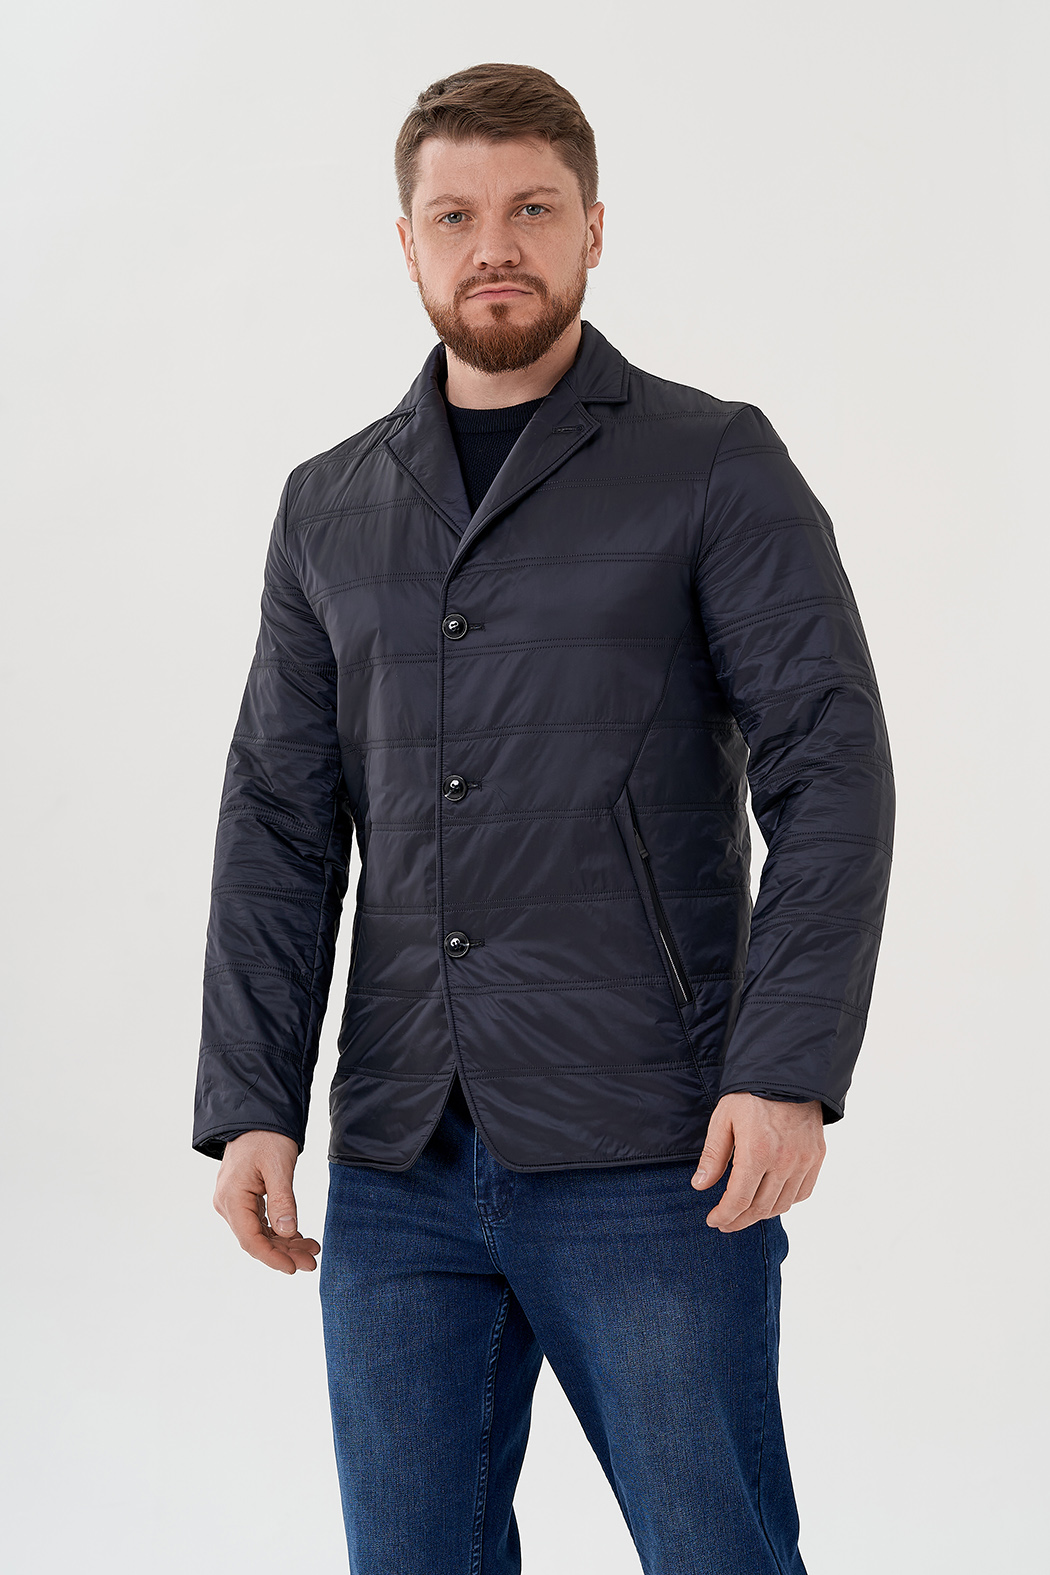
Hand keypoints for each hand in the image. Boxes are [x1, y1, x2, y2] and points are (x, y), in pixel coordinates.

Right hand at [212, 1131, 319, 1273]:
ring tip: (311, 1250)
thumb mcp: (278, 1166)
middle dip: (285, 1253)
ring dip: (285, 1244)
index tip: (294, 1268)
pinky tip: (299, 1237)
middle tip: (312, 1261)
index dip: (273, 1257)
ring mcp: (234, 1202)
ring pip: (260, 1233)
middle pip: (256, 1240)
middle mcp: (228, 1204)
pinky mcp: (244, 1199)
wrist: (257, 1115)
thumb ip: (282, 1200)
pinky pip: (261, 1222)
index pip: (251, 1240)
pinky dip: (280, 1231)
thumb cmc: (266, 1136)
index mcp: (231, 1198)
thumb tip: (287, 1232)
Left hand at [691, 1092, 824, 1232]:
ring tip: (745, 1213)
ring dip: (762, 1214)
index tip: (713, 1220)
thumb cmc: (750, 1094)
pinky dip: (786, 1201)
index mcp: (757, 1152)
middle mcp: (784, 1161)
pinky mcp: (817, 1157)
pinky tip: (771, 1199)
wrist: (788, 1073)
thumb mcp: (723, 1120)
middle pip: (761, 1208)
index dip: (725, 1215)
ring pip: (783, 1205)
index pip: (740, 1200)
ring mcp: (804, 1161)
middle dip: (740, 1220)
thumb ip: (713, 1156)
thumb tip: (699, 1186)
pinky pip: (803, 1192)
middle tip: (726, 1222)